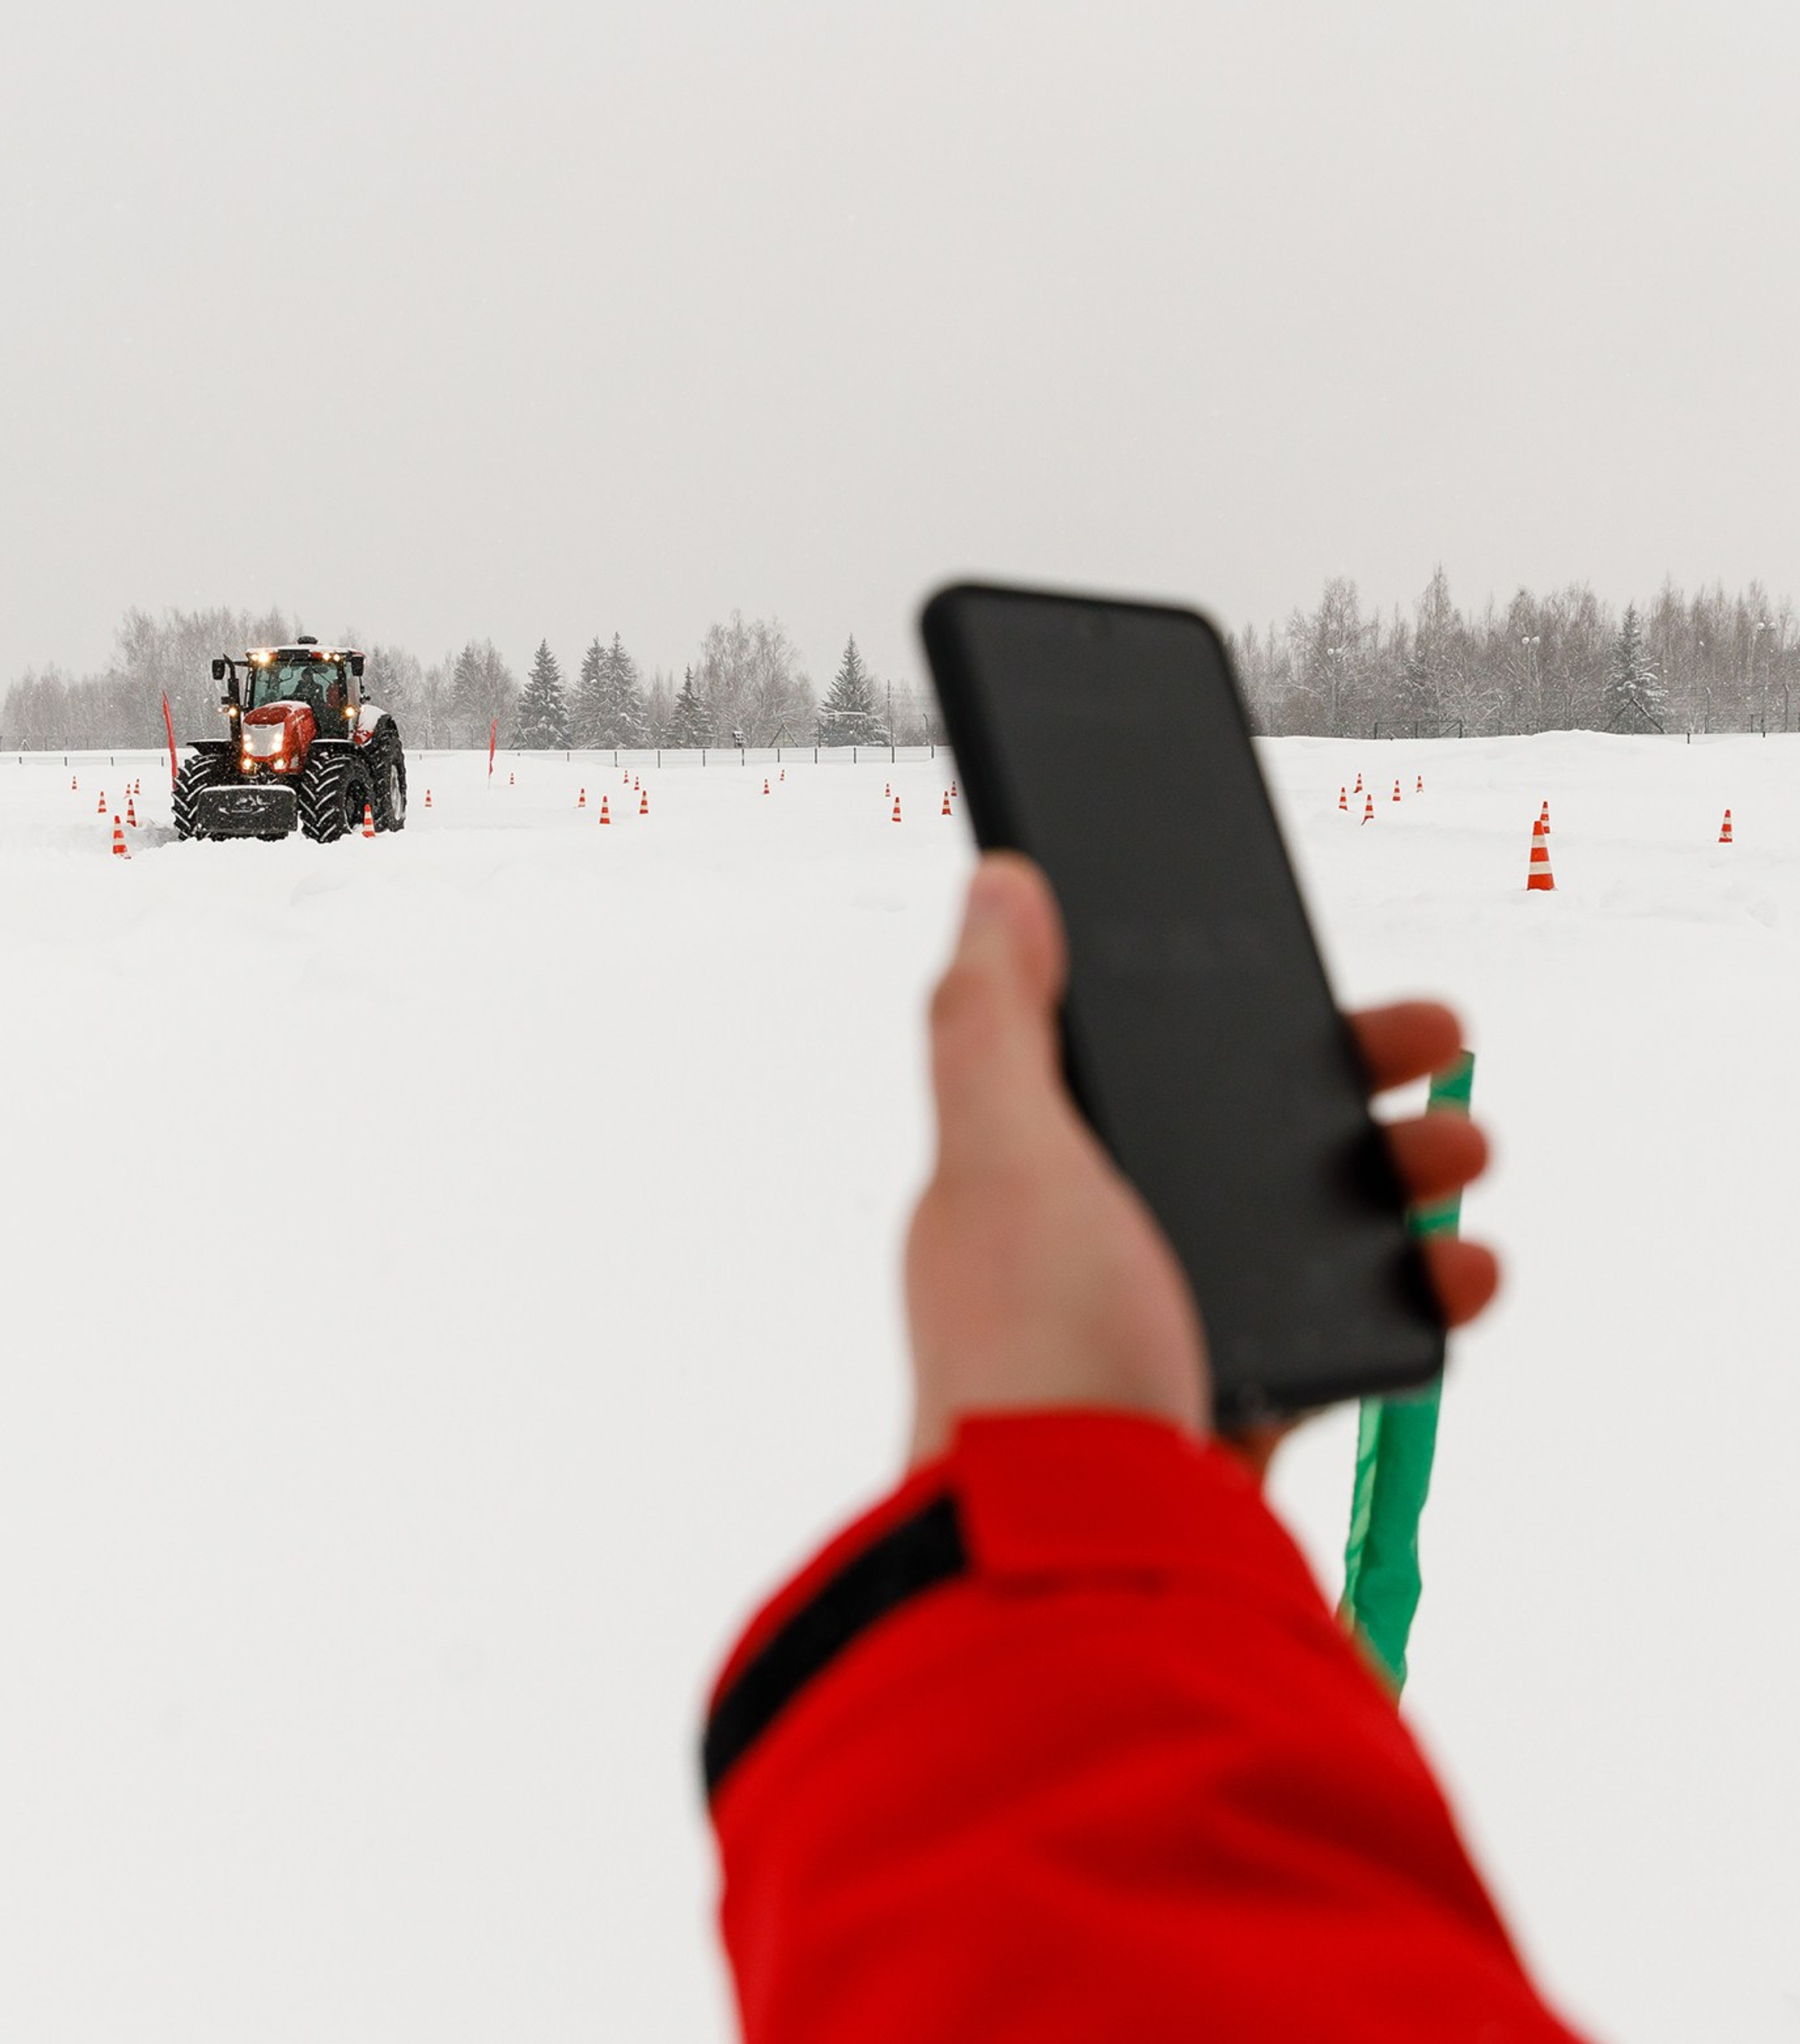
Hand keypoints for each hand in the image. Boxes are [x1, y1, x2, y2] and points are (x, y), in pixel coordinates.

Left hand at [903, 855, 1498, 1470]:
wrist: (1078, 1572)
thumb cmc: (1027, 1356)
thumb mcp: (998, 1159)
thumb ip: (990, 1022)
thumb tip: (995, 883)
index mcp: (1026, 1177)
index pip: (1138, 1061)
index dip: (1226, 1008)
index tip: (1316, 973)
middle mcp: (1089, 1250)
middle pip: (1236, 1139)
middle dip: (1346, 1086)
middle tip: (1441, 1049)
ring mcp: (1164, 1336)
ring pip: (1298, 1234)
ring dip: (1394, 1183)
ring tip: (1465, 1157)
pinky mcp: (1230, 1418)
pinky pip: (1335, 1339)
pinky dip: (1408, 1302)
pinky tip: (1460, 1278)